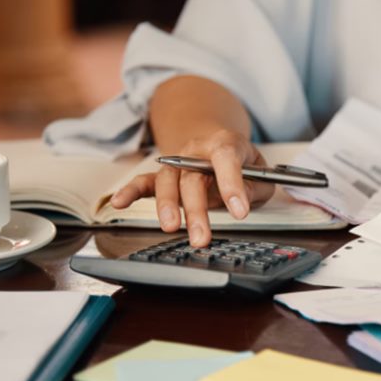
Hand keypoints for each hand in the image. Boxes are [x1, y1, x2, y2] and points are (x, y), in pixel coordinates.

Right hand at [110, 129, 274, 246]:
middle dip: (197, 209)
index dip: (233, 184)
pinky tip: (119, 202)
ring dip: (168, 206)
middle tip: (202, 237)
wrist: (219, 144)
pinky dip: (130, 191)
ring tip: (171, 228)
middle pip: (192, 177)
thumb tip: (240, 202)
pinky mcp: (164, 176)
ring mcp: (177, 163)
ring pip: (168, 182)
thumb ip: (255, 187)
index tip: (240, 211)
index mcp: (225, 144)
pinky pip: (144, 182)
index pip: (227, 159)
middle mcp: (196, 151)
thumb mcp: (261, 173)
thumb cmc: (242, 162)